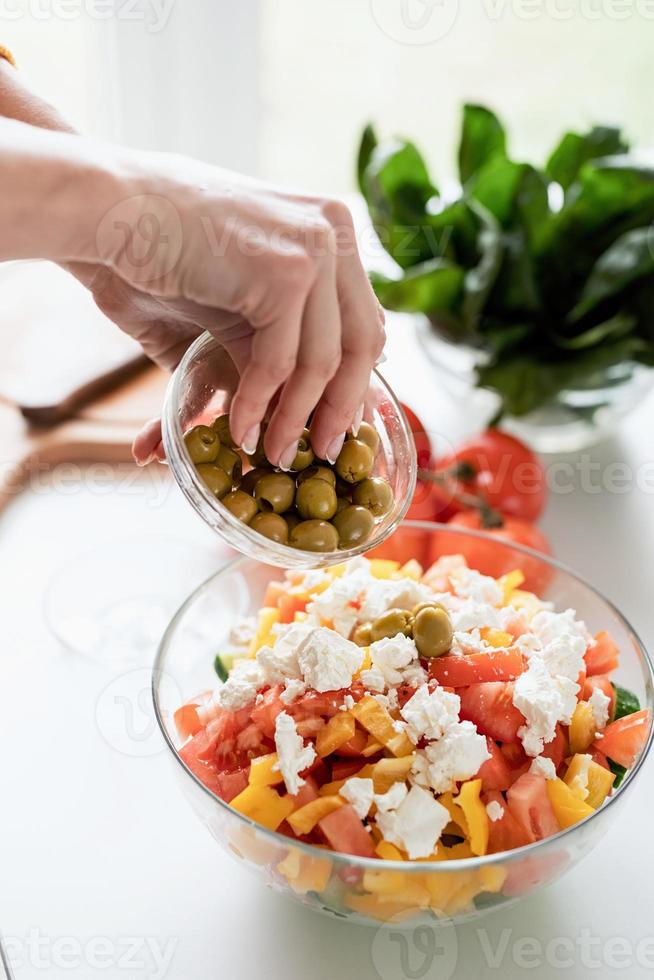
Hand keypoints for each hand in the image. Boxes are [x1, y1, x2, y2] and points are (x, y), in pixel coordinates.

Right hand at [93, 158, 384, 466]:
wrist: (110, 207)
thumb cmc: (165, 248)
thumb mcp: (243, 292)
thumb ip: (282, 332)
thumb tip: (313, 403)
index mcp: (334, 228)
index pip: (365, 322)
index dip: (354, 383)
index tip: (336, 427)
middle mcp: (336, 231)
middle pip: (362, 343)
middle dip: (340, 409)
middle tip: (319, 454)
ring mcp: (315, 248)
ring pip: (323, 361)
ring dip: (295, 420)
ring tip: (273, 454)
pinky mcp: (285, 272)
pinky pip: (281, 362)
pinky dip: (259, 405)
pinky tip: (241, 430)